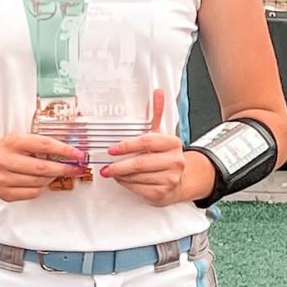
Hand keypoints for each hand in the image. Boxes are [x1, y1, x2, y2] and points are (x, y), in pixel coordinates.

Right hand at [0, 133, 86, 201]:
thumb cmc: (8, 150)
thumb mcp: (21, 139)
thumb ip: (42, 144)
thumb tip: (69, 152)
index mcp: (13, 142)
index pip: (45, 145)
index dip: (65, 150)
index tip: (78, 155)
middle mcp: (5, 160)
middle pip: (43, 168)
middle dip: (64, 169)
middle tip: (75, 169)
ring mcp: (3, 178)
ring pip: (39, 182)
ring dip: (52, 178)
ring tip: (55, 173)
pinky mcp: (4, 193)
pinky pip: (33, 193)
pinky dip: (41, 187)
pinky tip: (41, 181)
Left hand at [100, 90, 188, 206]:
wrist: (180, 181)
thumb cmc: (166, 156)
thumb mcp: (161, 135)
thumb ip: (156, 114)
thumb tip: (157, 92)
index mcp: (173, 143)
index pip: (146, 142)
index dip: (126, 145)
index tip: (111, 149)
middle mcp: (175, 161)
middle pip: (140, 163)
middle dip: (118, 166)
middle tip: (105, 167)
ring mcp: (170, 178)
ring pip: (137, 177)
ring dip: (120, 175)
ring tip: (112, 172)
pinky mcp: (163, 194)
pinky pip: (138, 189)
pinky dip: (126, 184)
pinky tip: (122, 180)